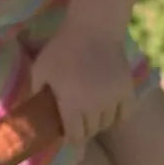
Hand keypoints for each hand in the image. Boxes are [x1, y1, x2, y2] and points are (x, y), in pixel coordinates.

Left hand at [29, 24, 135, 145]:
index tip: (67, 129)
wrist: (92, 27)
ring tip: (93, 108)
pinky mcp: (127, 90)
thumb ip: (36, 91)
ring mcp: (113, 99)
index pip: (75, 137)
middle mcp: (94, 107)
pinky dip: (118, 114)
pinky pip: (125, 114)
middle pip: (91, 131)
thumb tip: (36, 110)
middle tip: (78, 116)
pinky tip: (110, 106)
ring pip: (108, 123)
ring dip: (99, 120)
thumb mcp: (40, 68)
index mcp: (72, 105)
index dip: (70, 136)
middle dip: (84, 127)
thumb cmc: (63, 48)